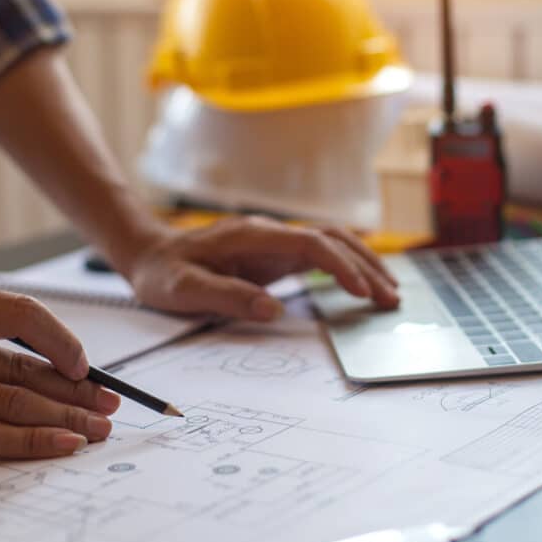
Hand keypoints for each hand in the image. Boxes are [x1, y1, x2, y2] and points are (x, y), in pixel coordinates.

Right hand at [0, 284, 120, 458]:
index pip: (18, 315)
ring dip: (62, 419)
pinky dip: (28, 442)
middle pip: (21, 370)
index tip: (85, 365)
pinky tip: (60, 443)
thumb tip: (62, 359)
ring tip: (95, 428)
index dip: (61, 340)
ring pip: (9, 405)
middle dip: (74, 391)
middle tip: (110, 404)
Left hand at [123, 216, 400, 320]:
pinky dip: (347, 267)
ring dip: (363, 264)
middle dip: (366, 266)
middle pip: (331, 239)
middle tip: (391, 298)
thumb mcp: (183, 289)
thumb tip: (272, 309)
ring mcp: (275, 241)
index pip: (309, 243)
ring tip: (389, 293)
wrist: (150, 254)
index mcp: (250, 235)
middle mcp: (269, 232)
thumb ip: (226, 296)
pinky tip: (364, 285)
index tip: (361, 291)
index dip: (340, 265)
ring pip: (332, 243)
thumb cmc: (163, 273)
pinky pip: (321, 255)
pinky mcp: (276, 253)